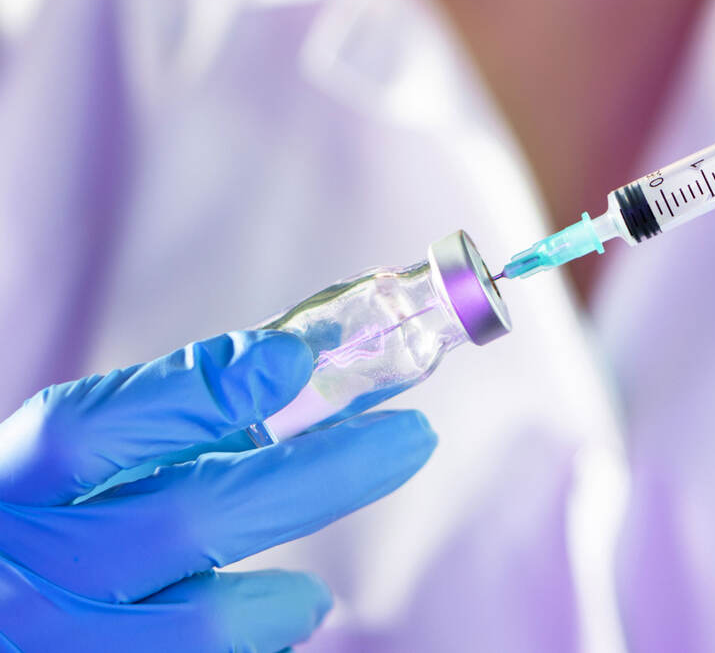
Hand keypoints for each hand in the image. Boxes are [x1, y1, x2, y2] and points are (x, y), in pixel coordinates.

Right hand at [0, 330, 436, 651]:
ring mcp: (52, 646)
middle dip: (320, 472)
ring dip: (284, 597)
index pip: (93, 428)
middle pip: (191, 515)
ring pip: (203, 622)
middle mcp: (19, 576)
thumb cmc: (18, 548)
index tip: (293, 358)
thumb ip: (145, 434)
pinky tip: (271, 630)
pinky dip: (252, 642)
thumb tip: (282, 378)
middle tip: (408, 438)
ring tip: (314, 593)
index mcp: (6, 493)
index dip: (198, 389)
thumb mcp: (47, 480)